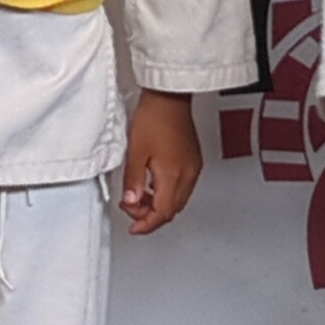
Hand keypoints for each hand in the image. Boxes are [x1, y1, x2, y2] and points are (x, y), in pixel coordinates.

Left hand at [117, 87, 202, 233]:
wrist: (169, 98)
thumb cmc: (154, 117)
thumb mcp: (135, 152)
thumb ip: (133, 180)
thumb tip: (131, 201)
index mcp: (174, 175)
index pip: (163, 212)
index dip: (146, 224)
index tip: (134, 227)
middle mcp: (188, 175)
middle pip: (172, 210)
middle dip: (150, 216)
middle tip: (131, 209)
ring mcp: (193, 168)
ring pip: (178, 200)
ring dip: (159, 204)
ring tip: (138, 197)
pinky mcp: (193, 161)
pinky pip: (182, 187)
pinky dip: (167, 193)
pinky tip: (153, 185)